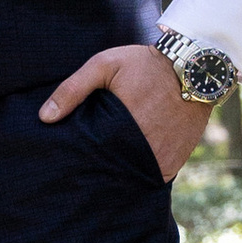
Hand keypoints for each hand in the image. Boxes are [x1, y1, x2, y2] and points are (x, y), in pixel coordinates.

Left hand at [39, 42, 211, 182]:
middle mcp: (142, 150)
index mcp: (120, 129)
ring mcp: (160, 159)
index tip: (71, 159)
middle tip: (85, 168)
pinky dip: (140, 173)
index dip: (80, 159)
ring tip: (106, 167)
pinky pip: (151, 177)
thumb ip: (73, 89)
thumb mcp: (105, 65)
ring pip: (130, 178)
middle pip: (110, 172)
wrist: (196, 66)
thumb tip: (45, 118)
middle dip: (98, 169)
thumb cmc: (146, 64)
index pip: (91, 157)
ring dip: (119, 174)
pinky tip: (129, 164)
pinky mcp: (175, 163)